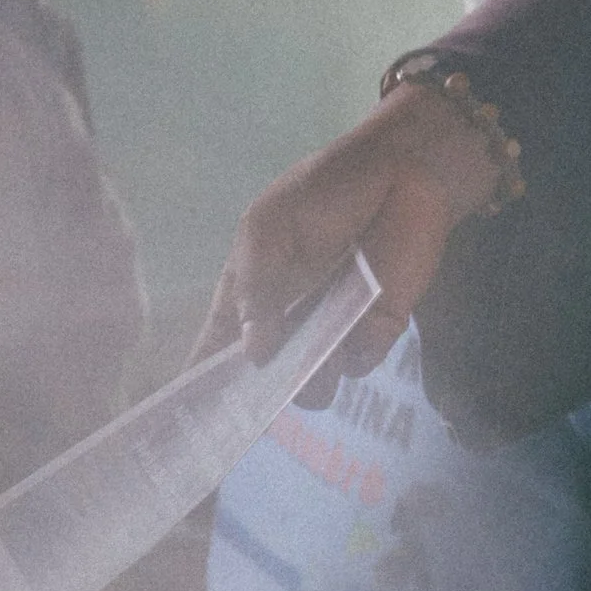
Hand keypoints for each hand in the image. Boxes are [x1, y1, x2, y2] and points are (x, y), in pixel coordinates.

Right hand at [195, 85, 508, 390]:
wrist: (404, 169)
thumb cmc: (326, 189)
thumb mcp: (270, 229)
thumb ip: (258, 289)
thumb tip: (255, 354)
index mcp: (251, 294)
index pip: (218, 348)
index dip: (202, 385)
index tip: (186, 422)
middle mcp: (288, 320)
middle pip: (266, 379)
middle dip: (260, 397)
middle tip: (261, 403)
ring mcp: (332, 328)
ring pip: (314, 381)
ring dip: (313, 377)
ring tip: (322, 347)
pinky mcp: (378, 327)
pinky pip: (362, 362)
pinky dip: (359, 354)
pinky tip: (360, 326)